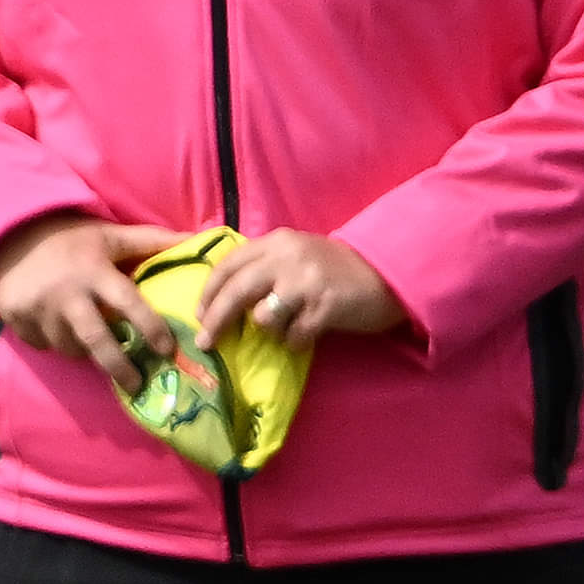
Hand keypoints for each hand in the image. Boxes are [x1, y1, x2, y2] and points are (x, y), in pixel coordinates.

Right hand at [0, 214, 198, 403]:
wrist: (9, 237)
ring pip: (70, 348)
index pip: (128, 303)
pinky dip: (55, 343)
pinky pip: (44, 345)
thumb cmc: (69, 239)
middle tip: (137, 385)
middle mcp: (67, 295)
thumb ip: (150, 241)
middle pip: (96, 340)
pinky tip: (57, 328)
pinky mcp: (18, 321)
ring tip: (91, 342)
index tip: (168, 350)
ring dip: (84, 350)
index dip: (150, 327)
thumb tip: (195, 239)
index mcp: (93, 272)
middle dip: (118, 367)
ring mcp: (39, 310)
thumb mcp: (108, 236)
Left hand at [192, 230, 405, 353]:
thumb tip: (222, 297)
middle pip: (236, 291)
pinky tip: (306, 336)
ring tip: (286, 328)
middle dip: (215, 320)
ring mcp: (307, 282)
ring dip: (269, 331)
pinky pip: (293, 336)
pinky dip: (294, 342)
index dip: (208, 292)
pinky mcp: (326, 307)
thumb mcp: (295, 254)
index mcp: (276, 242)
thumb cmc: (334, 268)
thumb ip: (263, 266)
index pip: (228, 265)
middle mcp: (288, 258)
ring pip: (263, 317)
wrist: (386, 272)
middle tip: (205, 342)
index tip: (198, 314)